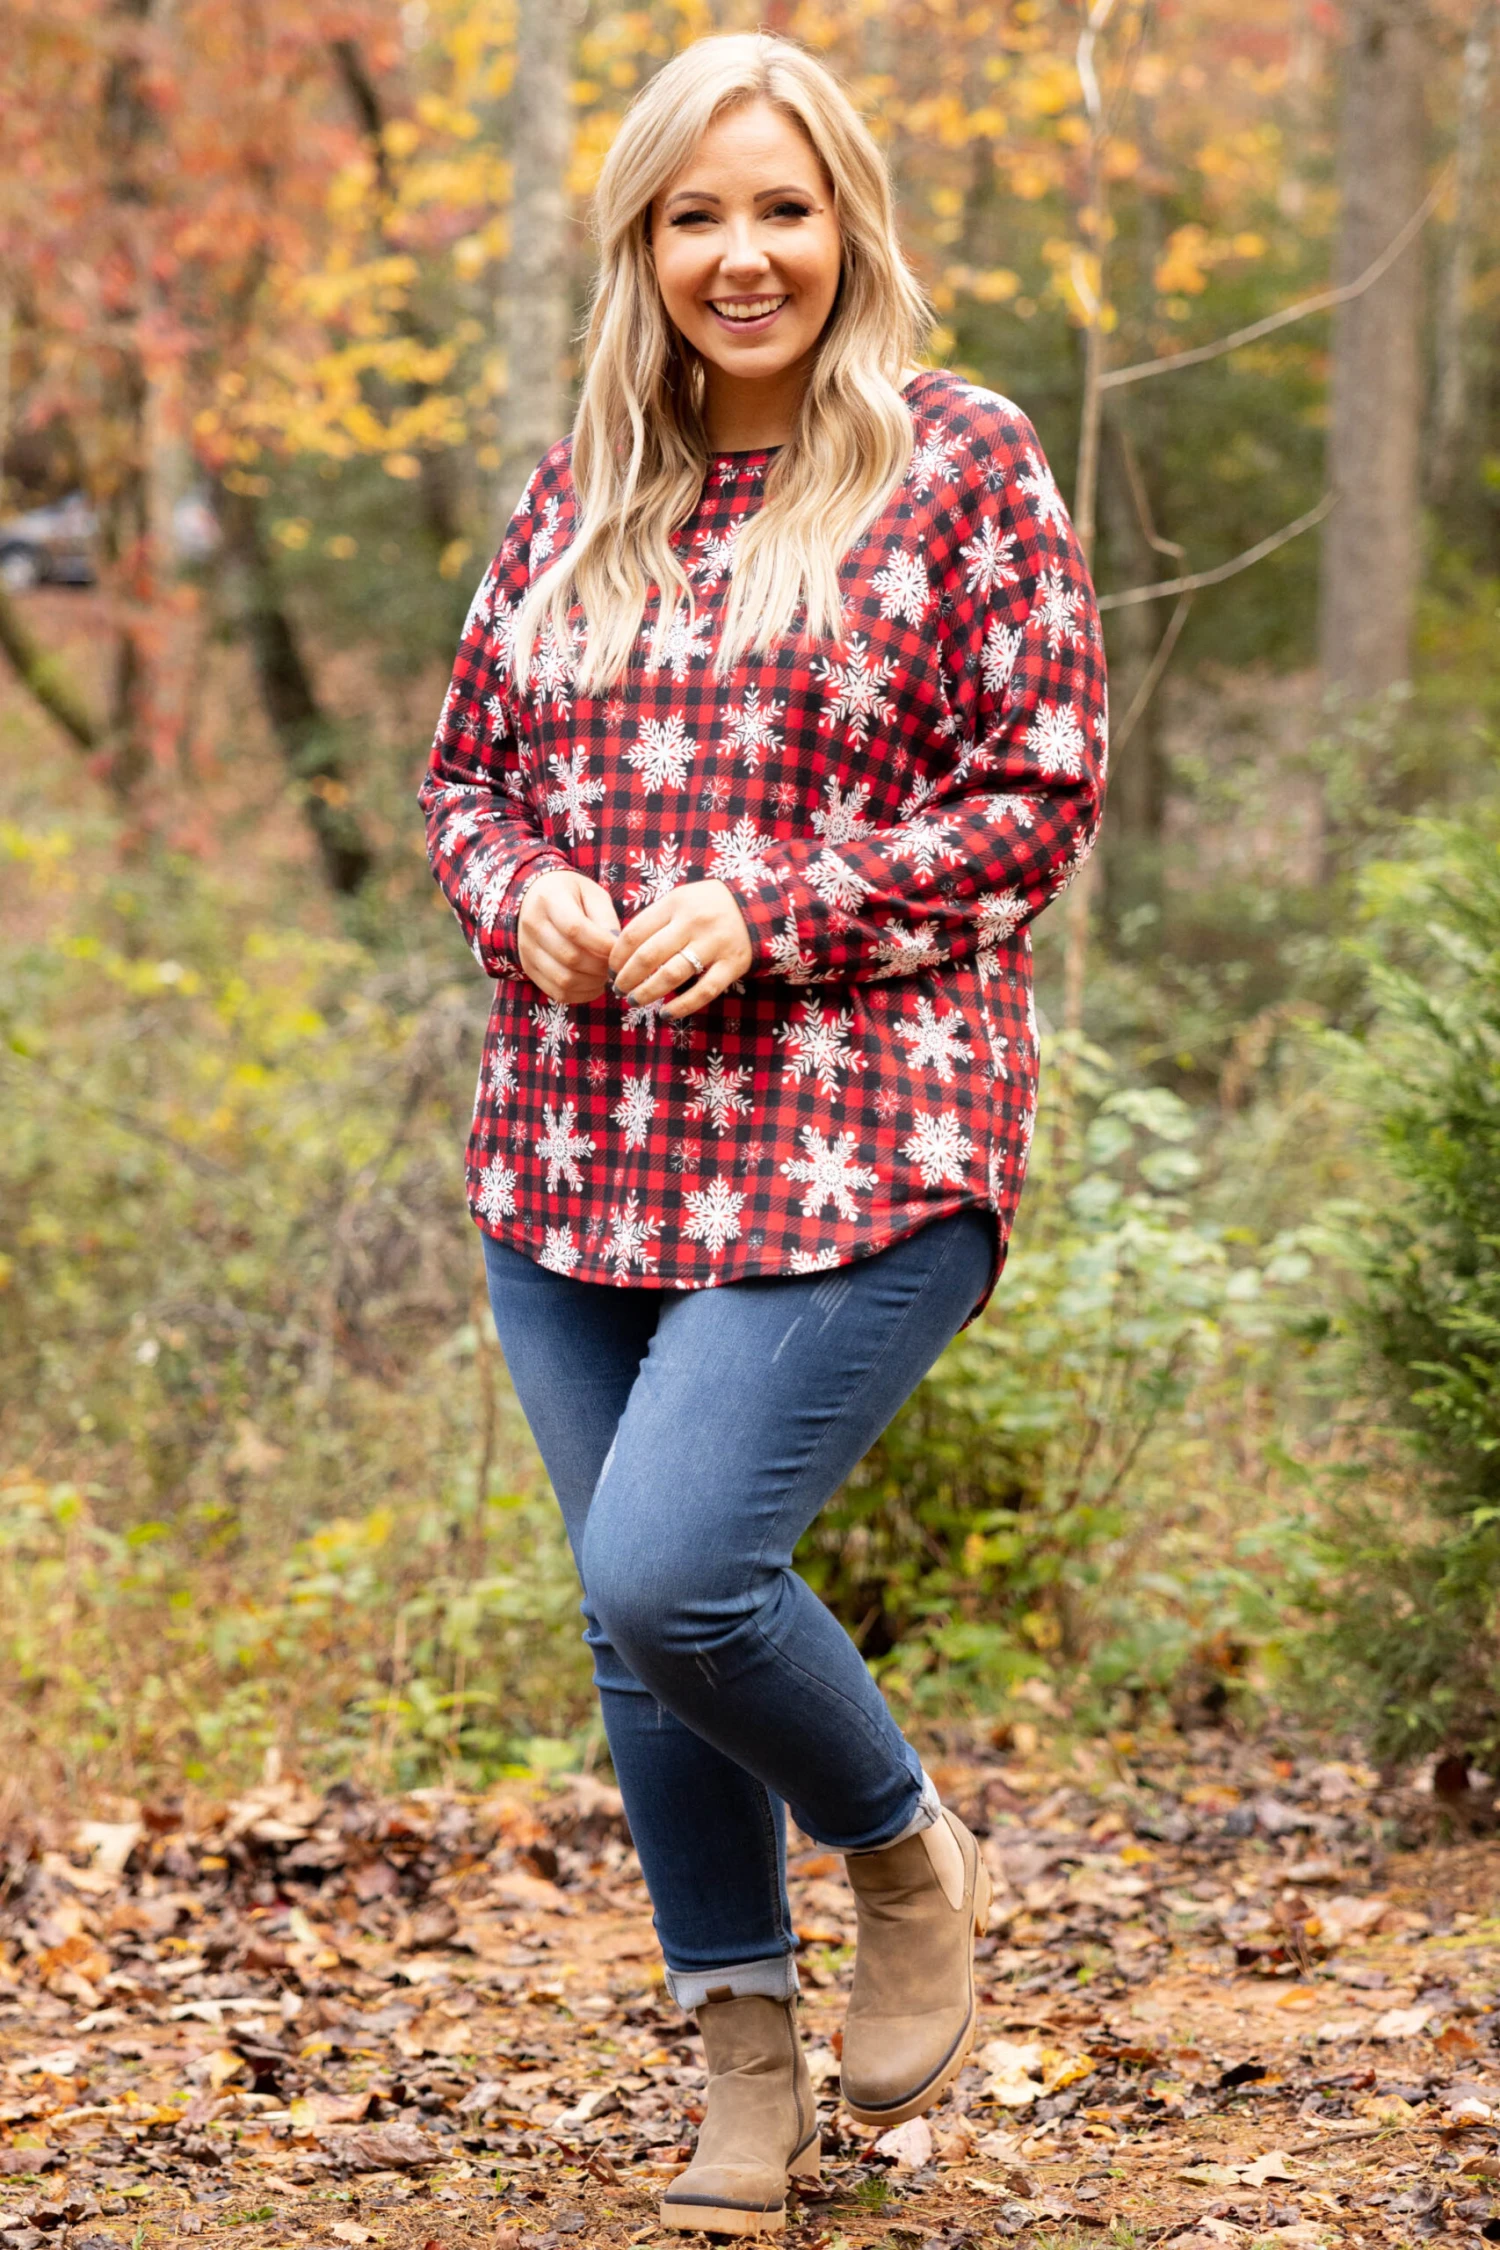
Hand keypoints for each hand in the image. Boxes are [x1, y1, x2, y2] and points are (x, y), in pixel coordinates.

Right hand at [518, 868, 619, 1003]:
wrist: (535, 899)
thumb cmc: (571, 895)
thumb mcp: (593, 894)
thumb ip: (606, 919)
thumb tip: (616, 950)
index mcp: (549, 899)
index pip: (574, 928)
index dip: (601, 944)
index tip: (618, 949)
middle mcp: (532, 925)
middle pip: (570, 957)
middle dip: (600, 966)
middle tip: (615, 965)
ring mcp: (527, 950)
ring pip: (564, 979)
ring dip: (592, 983)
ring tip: (605, 975)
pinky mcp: (529, 968)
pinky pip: (557, 992)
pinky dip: (581, 995)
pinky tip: (594, 985)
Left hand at [608, 880, 752, 1018]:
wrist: (759, 905)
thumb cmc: (709, 905)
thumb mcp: (681, 899)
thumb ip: (655, 919)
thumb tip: (621, 951)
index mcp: (675, 903)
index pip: (634, 933)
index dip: (616, 956)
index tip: (610, 970)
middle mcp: (693, 922)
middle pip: (648, 956)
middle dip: (627, 977)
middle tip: (617, 990)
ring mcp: (714, 944)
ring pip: (672, 976)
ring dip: (647, 993)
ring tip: (634, 1001)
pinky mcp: (732, 965)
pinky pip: (703, 991)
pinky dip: (682, 1007)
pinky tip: (665, 1014)